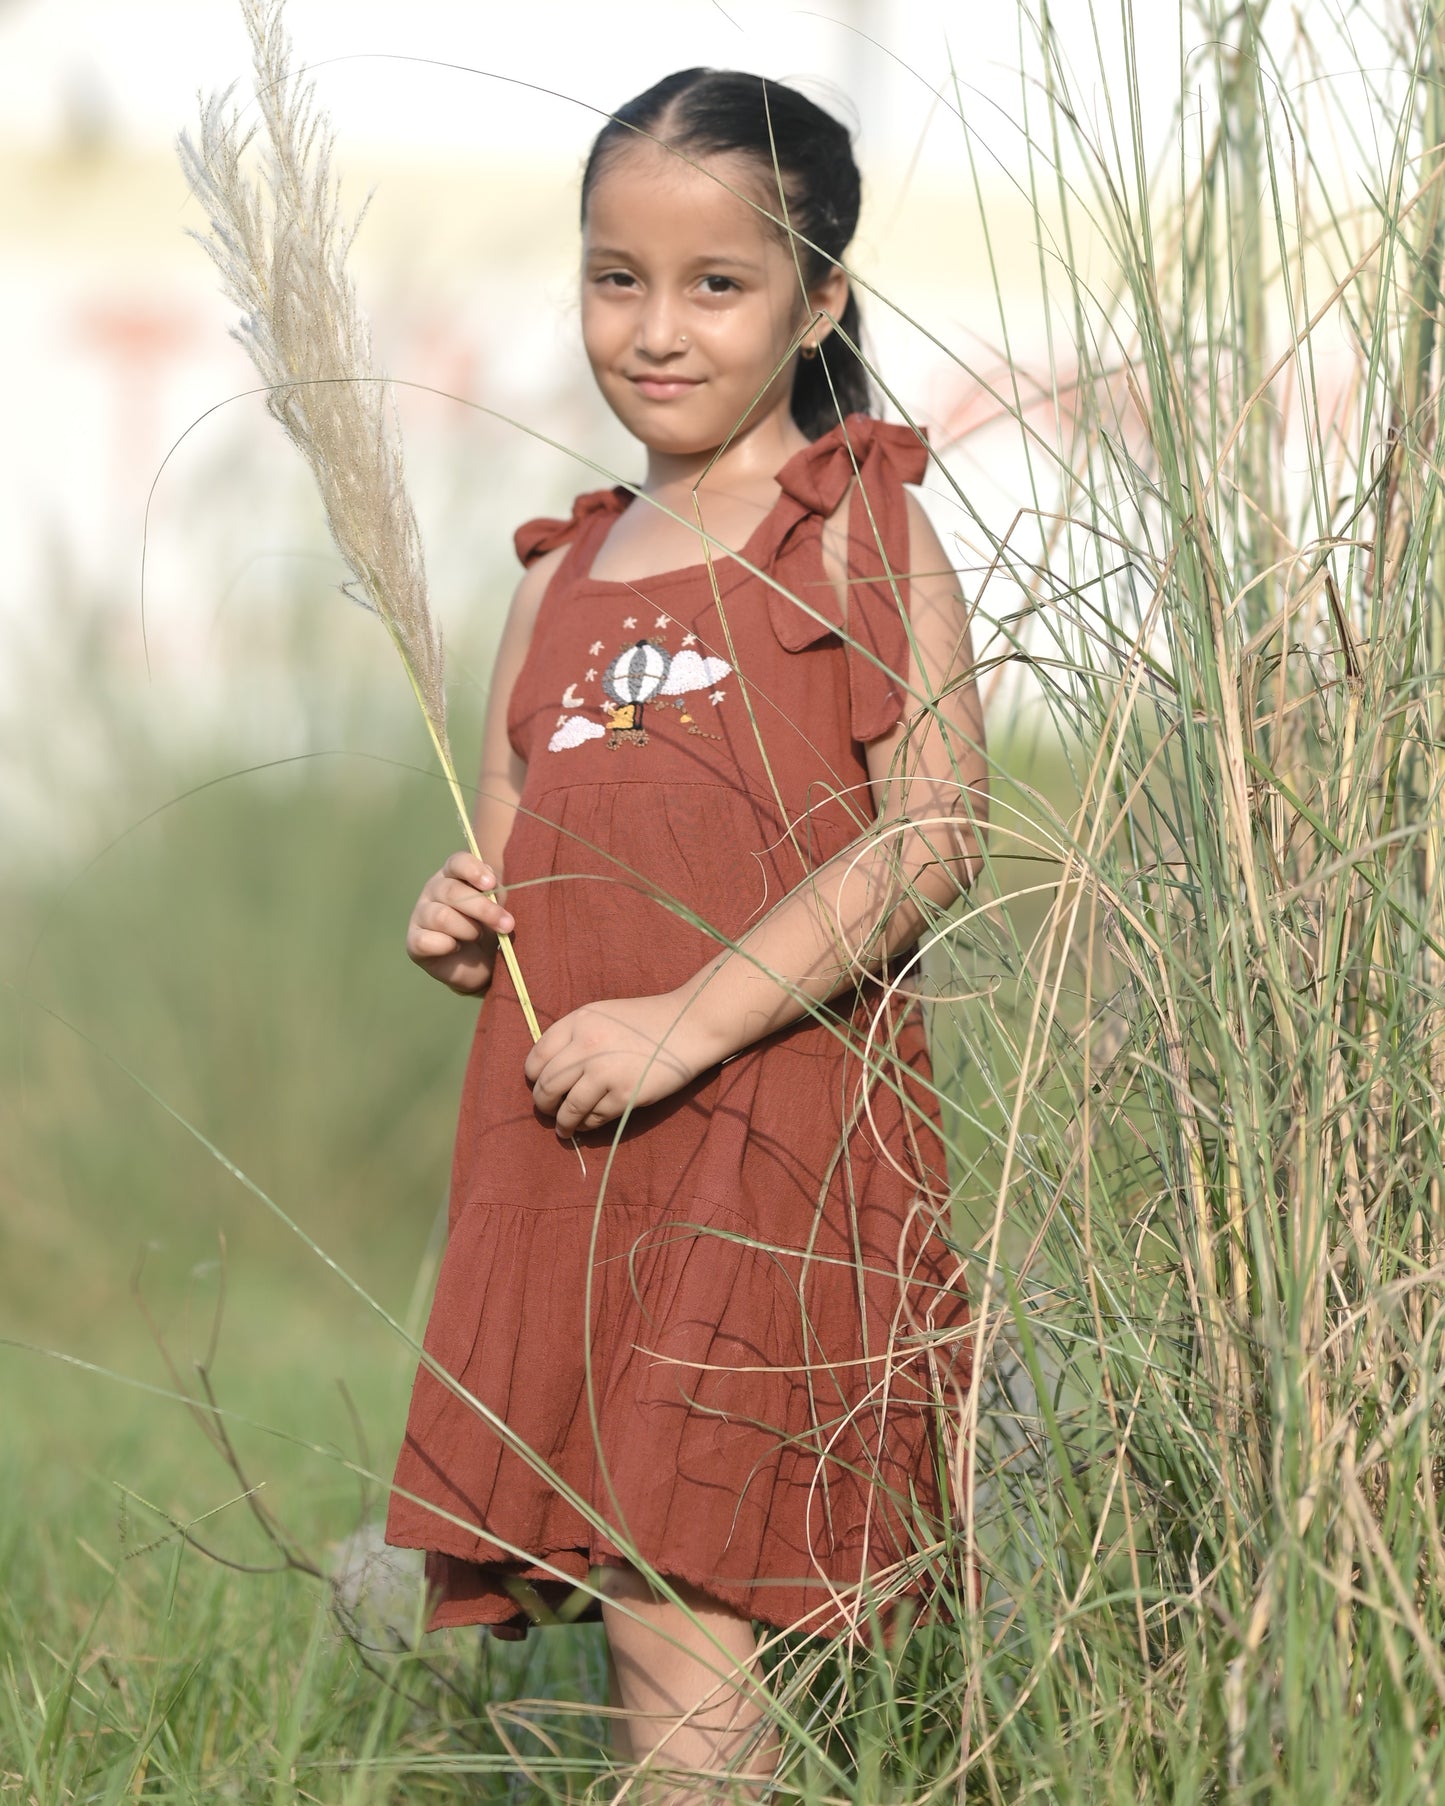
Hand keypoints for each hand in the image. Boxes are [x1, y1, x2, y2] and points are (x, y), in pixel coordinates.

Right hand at [406, 852, 514, 994]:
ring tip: (479, 937)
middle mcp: (433, 890)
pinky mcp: (414, 941)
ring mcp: (420, 914)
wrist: (477, 964)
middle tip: (506, 924)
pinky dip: (445, 945)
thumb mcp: (497, 909)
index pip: (457, 862)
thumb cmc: (488, 928)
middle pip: (452, 891)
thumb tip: (497, 890)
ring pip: (441, 916)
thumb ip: (497, 896)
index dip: (473, 870)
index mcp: (453, 875)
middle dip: (483, 909)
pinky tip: (455, 948)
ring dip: (468, 929)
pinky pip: (425, 940)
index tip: (491, 884)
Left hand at [523, 992, 709, 1135]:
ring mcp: (606, 1073)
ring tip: (563, 1128)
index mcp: (579, 1022)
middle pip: (547, 1086)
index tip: (539, 1084)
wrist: (688, 1026)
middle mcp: (587, 1046)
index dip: (534, 1077)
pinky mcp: (625, 1096)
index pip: (537, 1058)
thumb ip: (575, 1036)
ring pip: (568, 1109)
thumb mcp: (603, 1015)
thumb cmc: (644, 1021)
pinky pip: (594, 1118)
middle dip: (543, 1104)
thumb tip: (549, 1070)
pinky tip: (588, 1125)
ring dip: (562, 1123)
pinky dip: (587, 1125)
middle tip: (548, 1110)